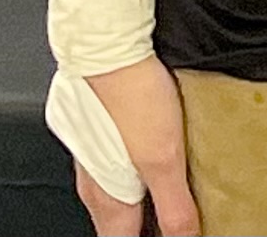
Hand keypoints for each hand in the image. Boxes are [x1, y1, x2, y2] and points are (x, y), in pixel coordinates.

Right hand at [75, 57, 199, 235]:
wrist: (108, 48)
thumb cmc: (131, 96)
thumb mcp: (164, 159)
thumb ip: (174, 206)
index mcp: (107, 198)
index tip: (168, 235)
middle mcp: (93, 182)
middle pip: (117, 222)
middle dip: (143, 226)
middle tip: (172, 221)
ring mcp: (92, 156)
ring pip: (116, 192)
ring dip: (141, 198)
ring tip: (172, 192)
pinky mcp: (98, 131)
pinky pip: (114, 163)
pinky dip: (135, 170)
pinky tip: (156, 154)